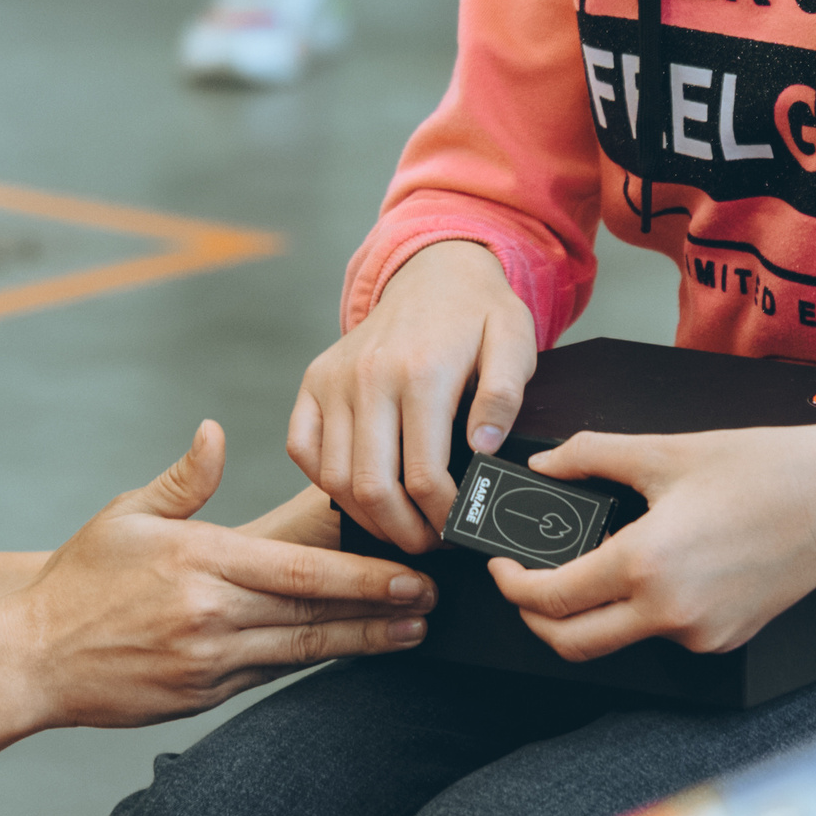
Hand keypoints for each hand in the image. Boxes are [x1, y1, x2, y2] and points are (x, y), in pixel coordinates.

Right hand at [17, 422, 432, 727]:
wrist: (32, 659)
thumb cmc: (80, 580)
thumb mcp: (126, 515)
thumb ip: (184, 479)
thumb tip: (217, 431)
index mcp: (199, 563)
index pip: (298, 573)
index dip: (362, 577)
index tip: (409, 572)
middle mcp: (211, 616)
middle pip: (312, 615)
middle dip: (379, 610)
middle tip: (432, 603)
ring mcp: (209, 662)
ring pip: (301, 651)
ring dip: (361, 644)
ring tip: (411, 635)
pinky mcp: (203, 695)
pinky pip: (269, 675)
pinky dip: (312, 662)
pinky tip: (347, 652)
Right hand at [287, 239, 536, 552]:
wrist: (433, 271)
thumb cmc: (478, 314)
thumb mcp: (513, 342)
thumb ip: (504, 396)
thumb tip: (482, 450)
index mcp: (421, 372)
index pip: (423, 475)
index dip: (442, 516)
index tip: (458, 528)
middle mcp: (368, 376)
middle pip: (372, 485)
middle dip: (403, 531)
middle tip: (428, 543)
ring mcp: (334, 380)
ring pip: (334, 477)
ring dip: (367, 516)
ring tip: (400, 526)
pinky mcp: (314, 382)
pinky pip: (302, 449)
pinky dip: (324, 481)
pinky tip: (358, 491)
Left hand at [487, 420, 815, 658]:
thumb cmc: (764, 471)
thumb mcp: (663, 452)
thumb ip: (591, 456)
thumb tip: (546, 464)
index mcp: (646, 565)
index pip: (552, 597)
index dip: (513, 585)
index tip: (503, 566)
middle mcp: (671, 612)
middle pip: (572, 642)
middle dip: (535, 618)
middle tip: (524, 583)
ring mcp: (700, 633)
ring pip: (616, 642)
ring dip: (587, 617)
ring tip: (584, 570)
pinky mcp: (724, 639)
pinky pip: (662, 635)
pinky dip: (637, 613)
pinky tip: (643, 573)